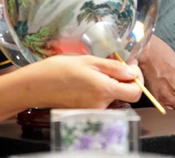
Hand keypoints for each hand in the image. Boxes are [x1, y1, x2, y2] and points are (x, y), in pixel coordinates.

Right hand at [24, 55, 142, 108]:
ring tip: (95, 72)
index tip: (131, 66)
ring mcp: (94, 110)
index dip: (137, 78)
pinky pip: (101, 101)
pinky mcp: (86, 112)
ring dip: (110, 84)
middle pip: (125, 95)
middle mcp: (101, 104)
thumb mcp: (89, 61)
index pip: (135, 92)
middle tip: (114, 65)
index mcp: (104, 89)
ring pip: (112, 97)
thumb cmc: (60, 69)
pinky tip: (87, 81)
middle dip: (123, 80)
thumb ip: (114, 67)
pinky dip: (99, 91)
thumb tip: (132, 71)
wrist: (37, 85)